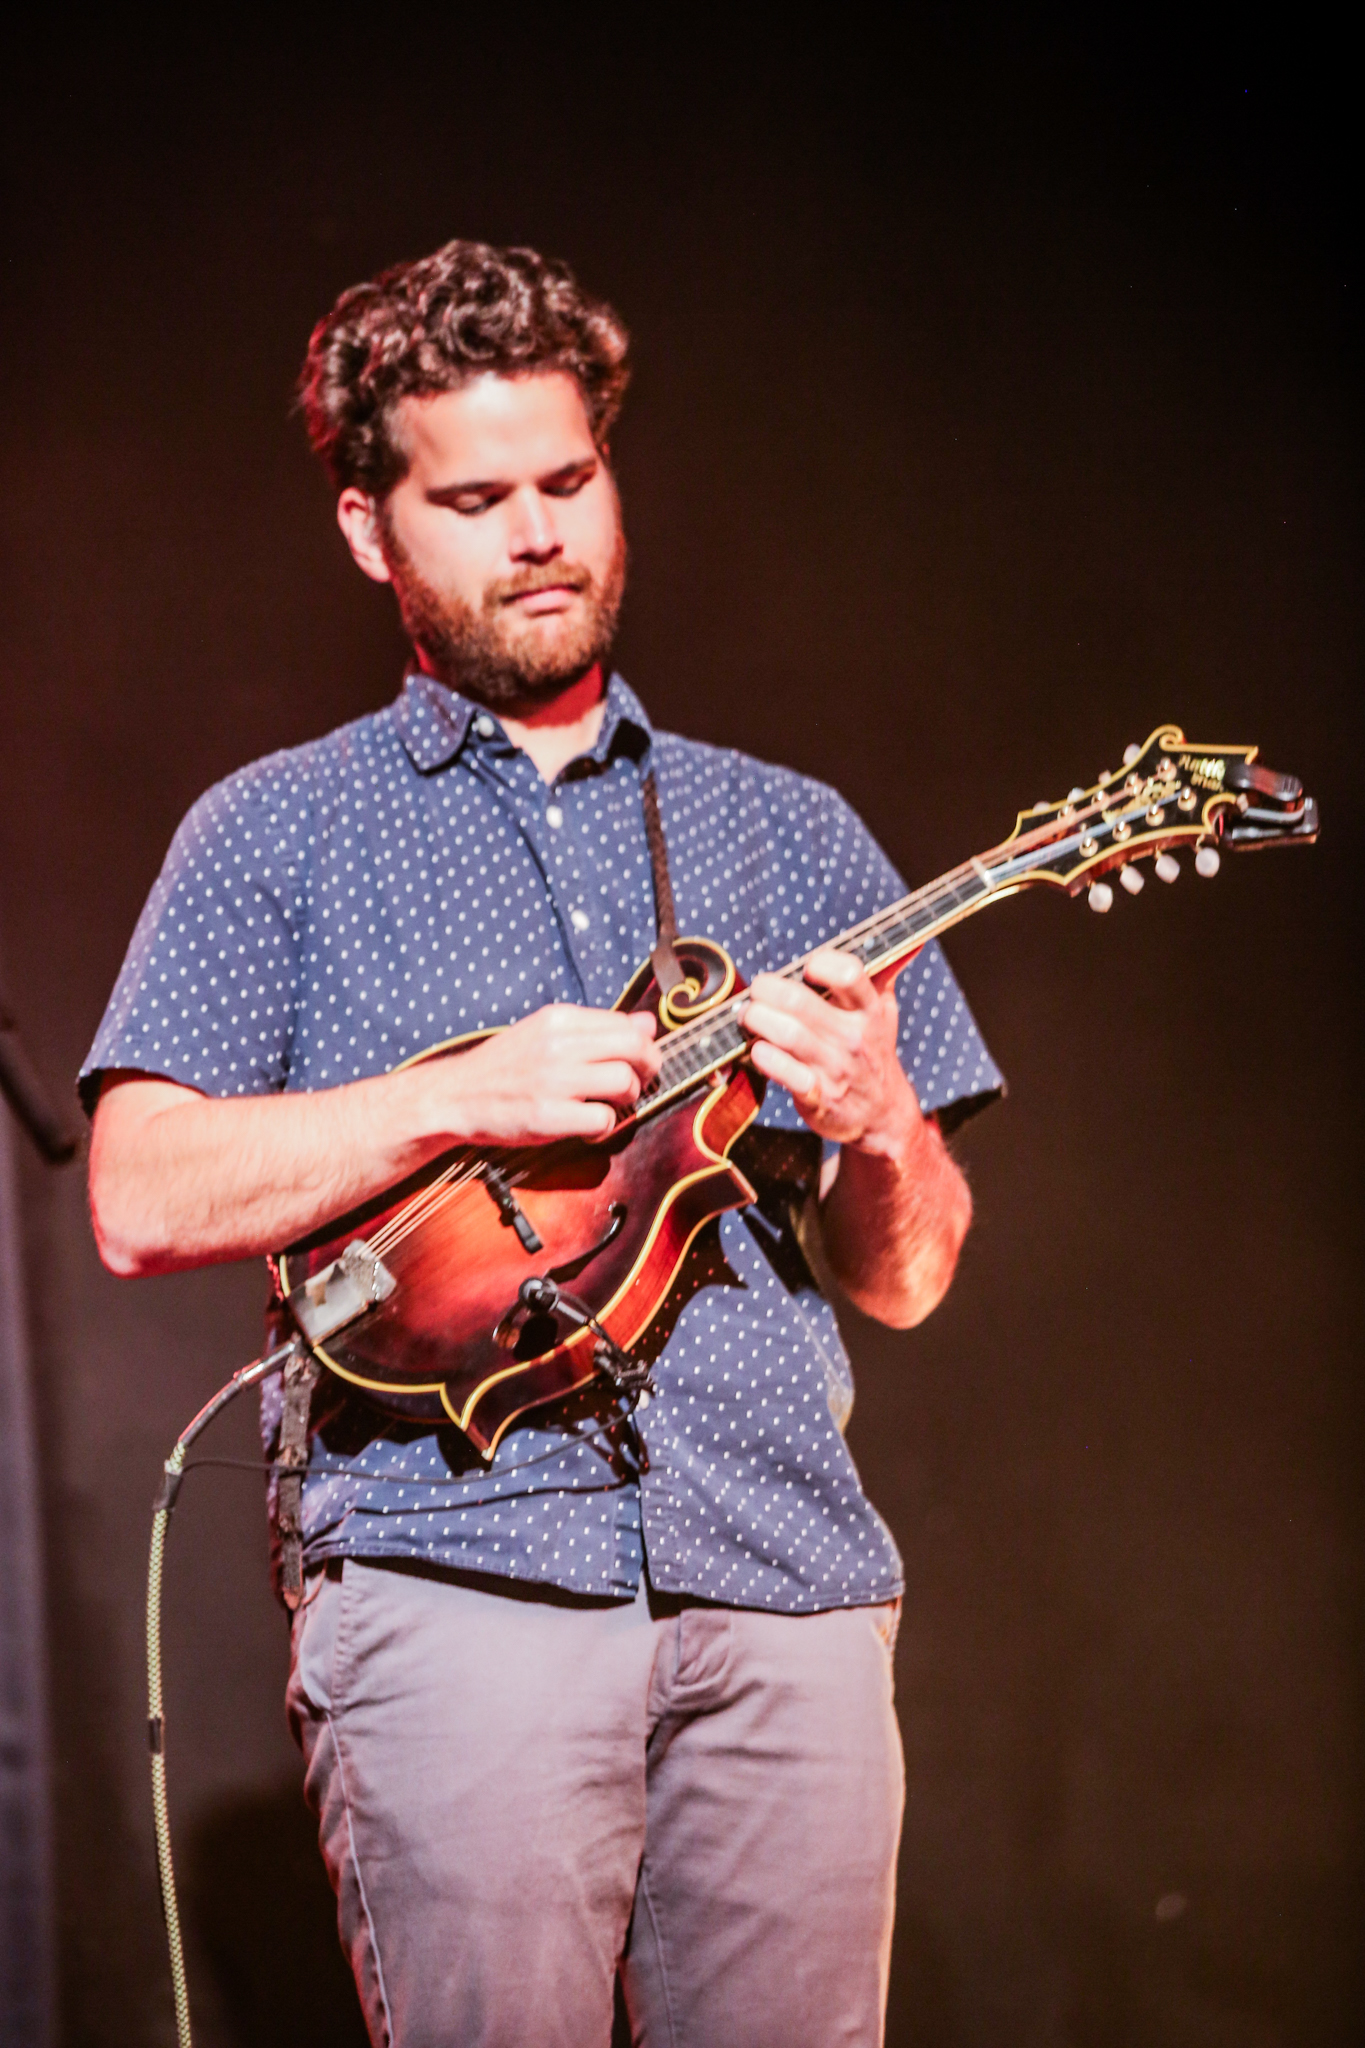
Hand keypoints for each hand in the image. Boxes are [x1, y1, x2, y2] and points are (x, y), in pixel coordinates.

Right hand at [405, 1002, 661, 1146]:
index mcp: (559, 1019)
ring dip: (627, 1098)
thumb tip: (647, 1023)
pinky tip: (587, 1126)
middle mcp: (558, 1044)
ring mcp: (553, 1080)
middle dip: (647, 1068)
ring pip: (624, 1082)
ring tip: (608, 1105)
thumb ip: (596, 1029)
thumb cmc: (504, 1067)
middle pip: (634, 1049)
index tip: (639, 1060)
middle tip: (637, 1083)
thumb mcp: (546, 1034)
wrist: (456, 1095)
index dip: (644, 1044)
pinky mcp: (547, 1115)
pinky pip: (604, 1119)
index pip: (627, 1023)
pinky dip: (604, 1127)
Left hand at [739, 949, 923, 1160]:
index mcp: (870, 1010)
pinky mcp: (818, 1097)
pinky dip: (766, 1058)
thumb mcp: (884, 1012)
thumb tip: (913, 941)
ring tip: (749, 1016)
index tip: (806, 969)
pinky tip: (758, 1050)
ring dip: (759, 1020)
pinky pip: (787, 1074)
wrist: (882, 1114)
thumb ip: (887, 972)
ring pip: (789, 1035)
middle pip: (801, 1002)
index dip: (820, 964)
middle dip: (767, 990)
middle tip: (758, 991)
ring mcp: (836, 1068)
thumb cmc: (873, 1052)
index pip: (849, 974)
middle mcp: (854, 1037)